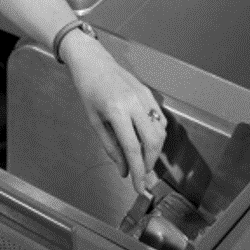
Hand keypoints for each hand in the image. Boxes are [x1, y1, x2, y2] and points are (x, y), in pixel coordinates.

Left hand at [62, 32, 166, 197]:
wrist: (93, 62)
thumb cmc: (89, 90)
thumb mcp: (94, 121)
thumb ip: (110, 147)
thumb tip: (123, 170)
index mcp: (116, 111)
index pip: (132, 149)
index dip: (138, 171)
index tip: (140, 187)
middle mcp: (134, 104)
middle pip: (152, 142)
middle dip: (150, 163)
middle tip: (142, 174)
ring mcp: (145, 97)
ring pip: (160, 131)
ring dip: (155, 150)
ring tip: (143, 159)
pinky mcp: (150, 94)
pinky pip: (160, 119)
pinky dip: (158, 134)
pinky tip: (147, 140)